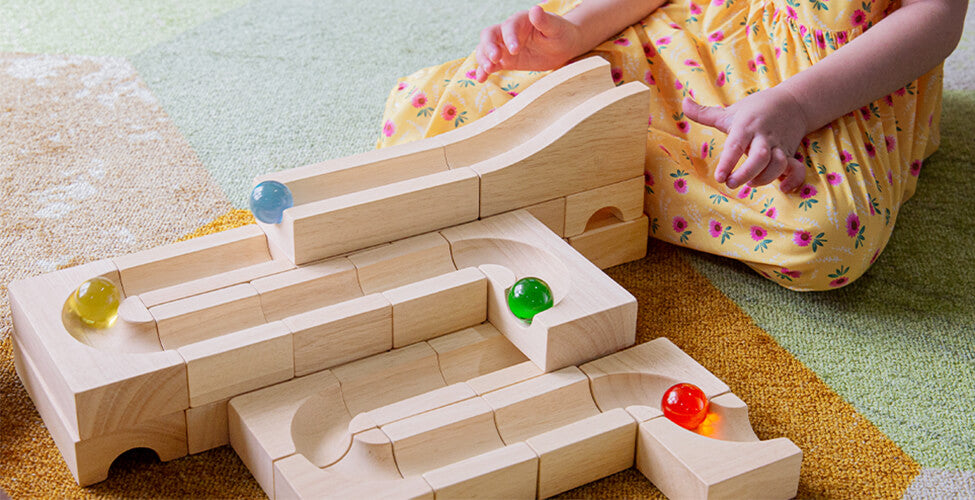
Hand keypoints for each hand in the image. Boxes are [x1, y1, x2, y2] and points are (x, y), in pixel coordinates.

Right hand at [475, 5, 581, 81]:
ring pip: (485, 49)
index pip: (508, 26)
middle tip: (495, 59)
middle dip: (489, 47)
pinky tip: (481, 79)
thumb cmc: (560, 33)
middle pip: (489, 35)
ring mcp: (504, 46)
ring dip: (483, 59)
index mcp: (520, 21)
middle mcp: (508, 32)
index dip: (509, 37)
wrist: (563, 47)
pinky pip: (491, 64)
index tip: (515, 50)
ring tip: (488, 70)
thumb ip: (544, 20)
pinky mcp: (505, 60)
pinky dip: (484, 71)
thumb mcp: (555, 27)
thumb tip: (535, 9)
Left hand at [682, 88, 808, 192]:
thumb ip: (704, 113)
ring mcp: (779, 146)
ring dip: (766, 178)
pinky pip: (797, 169)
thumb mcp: (730, 111)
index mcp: (745, 127)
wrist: (793, 102)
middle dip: (747, 173)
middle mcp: (763, 137)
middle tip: (732, 183)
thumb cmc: (755, 109)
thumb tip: (683, 102)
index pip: (736, 145)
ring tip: (751, 183)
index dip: (729, 162)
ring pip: (778, 164)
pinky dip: (793, 181)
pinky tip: (783, 189)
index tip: (720, 177)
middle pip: (760, 157)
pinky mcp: (791, 154)